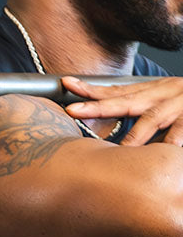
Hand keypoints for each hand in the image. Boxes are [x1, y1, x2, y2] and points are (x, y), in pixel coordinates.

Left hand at [63, 75, 182, 145]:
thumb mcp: (171, 98)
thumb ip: (147, 112)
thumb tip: (121, 134)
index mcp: (156, 91)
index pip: (118, 91)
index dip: (92, 89)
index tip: (65, 84)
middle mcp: (166, 94)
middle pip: (126, 101)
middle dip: (97, 106)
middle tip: (71, 110)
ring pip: (153, 119)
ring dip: (134, 135)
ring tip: (117, 149)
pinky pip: (181, 133)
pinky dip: (173, 143)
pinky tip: (167, 151)